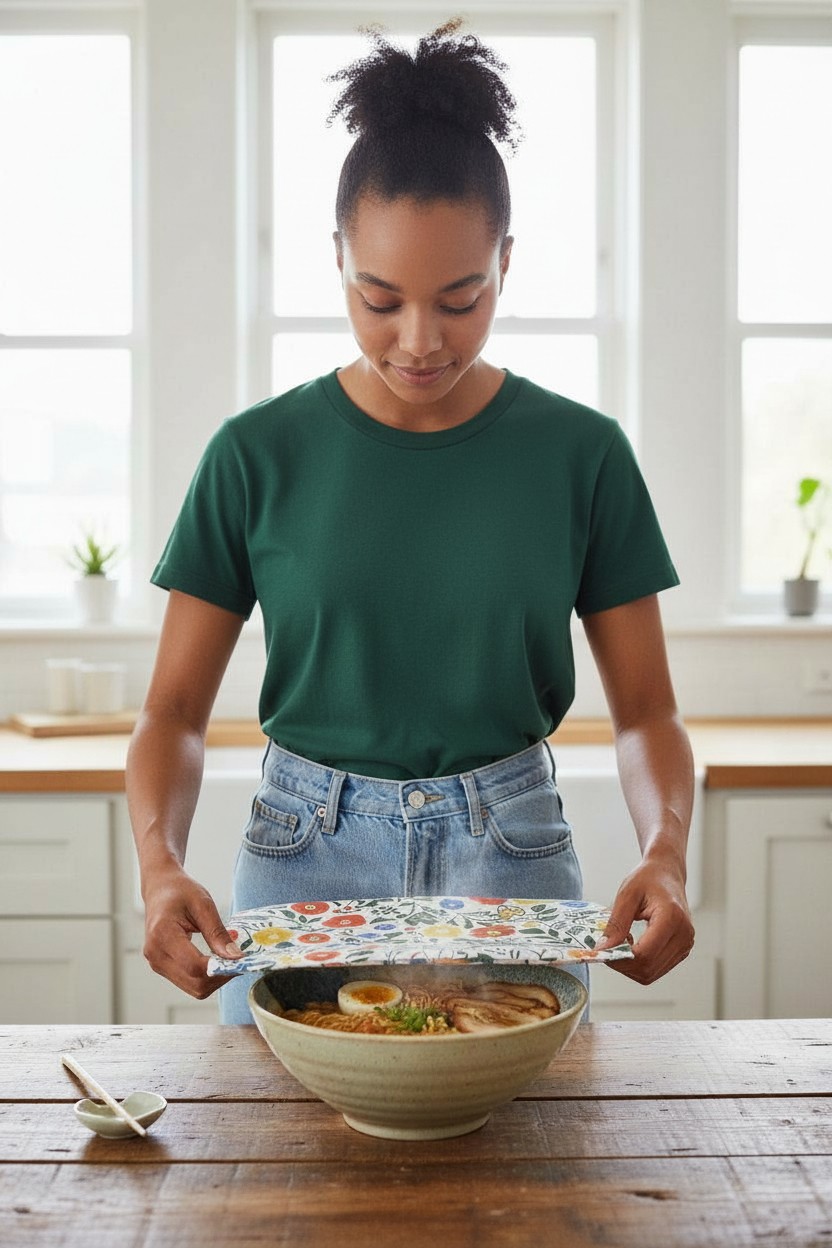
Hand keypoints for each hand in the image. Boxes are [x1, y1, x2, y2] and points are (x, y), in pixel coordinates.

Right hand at [142, 865, 242, 998]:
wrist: (160, 889)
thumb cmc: (180, 891)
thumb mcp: (203, 904)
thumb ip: (217, 932)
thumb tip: (235, 956)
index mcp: (163, 935)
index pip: (195, 966)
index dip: (221, 968)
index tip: (241, 959)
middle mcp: (156, 954)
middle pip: (195, 983)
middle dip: (221, 976)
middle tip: (239, 960)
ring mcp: (156, 963)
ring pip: (193, 988)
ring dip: (215, 979)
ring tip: (228, 960)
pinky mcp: (162, 966)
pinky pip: (188, 982)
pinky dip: (206, 977)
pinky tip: (216, 961)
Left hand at [596, 858, 693, 983]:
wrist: (667, 874)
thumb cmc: (647, 879)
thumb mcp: (627, 895)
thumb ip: (616, 923)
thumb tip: (603, 949)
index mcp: (672, 918)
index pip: (644, 954)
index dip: (620, 958)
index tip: (602, 950)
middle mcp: (684, 935)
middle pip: (648, 968)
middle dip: (623, 964)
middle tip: (607, 947)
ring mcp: (686, 945)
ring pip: (651, 973)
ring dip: (630, 966)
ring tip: (621, 943)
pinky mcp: (682, 950)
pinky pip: (657, 969)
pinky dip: (640, 964)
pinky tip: (633, 945)